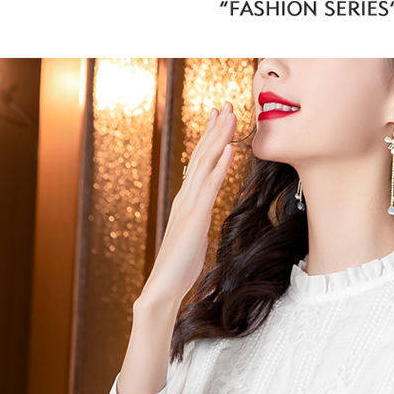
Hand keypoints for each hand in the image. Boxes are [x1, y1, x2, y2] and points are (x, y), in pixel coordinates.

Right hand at [138, 100, 235, 308]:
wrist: (163, 289)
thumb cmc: (178, 269)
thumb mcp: (193, 238)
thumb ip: (197, 223)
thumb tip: (202, 218)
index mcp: (186, 202)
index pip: (199, 164)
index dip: (211, 139)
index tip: (221, 119)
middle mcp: (185, 198)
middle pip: (201, 156)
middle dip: (215, 129)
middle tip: (227, 104)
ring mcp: (188, 207)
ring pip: (205, 164)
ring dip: (219, 138)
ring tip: (231, 116)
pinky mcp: (194, 220)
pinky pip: (209, 188)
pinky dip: (220, 166)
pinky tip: (230, 149)